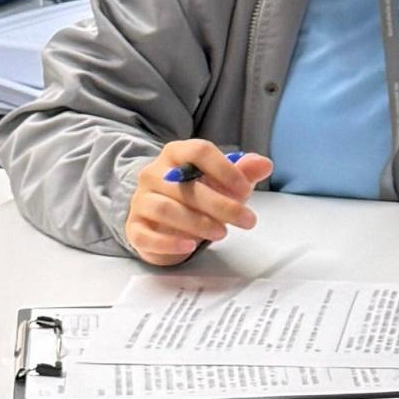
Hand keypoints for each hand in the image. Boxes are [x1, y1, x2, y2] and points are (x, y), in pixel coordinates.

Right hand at [126, 142, 272, 266]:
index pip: (198, 151)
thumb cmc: (195, 195)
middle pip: (184, 185)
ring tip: (223, 233)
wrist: (160, 217)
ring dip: (198, 223)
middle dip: (220, 204)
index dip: (225, 169)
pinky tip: (190, 247)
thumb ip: (242, 172)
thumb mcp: (222, 182)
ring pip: (165, 209)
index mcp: (176, 154)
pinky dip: (168, 243)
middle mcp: (153, 174)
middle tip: (246, 220)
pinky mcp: (134, 228)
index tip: (246, 190)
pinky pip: (146, 235)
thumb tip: (265, 164)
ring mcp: (141, 201)